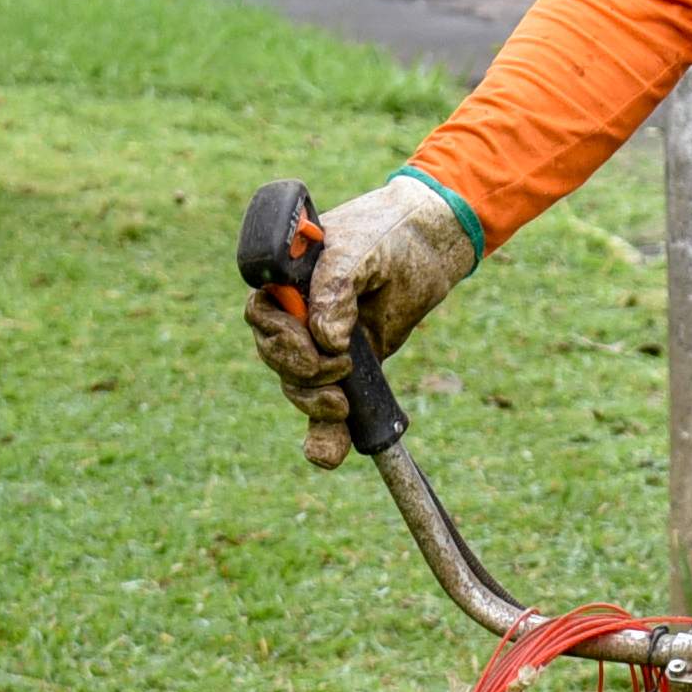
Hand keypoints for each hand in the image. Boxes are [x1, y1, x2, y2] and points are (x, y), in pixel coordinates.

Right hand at [243, 172, 479, 466]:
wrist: (429, 244)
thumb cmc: (387, 234)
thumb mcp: (361, 251)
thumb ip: (336, 288)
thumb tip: (325, 339)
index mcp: (287, 280)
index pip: (262, 316)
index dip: (281, 338)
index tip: (314, 347)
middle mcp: (297, 312)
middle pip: (275, 355)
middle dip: (301, 371)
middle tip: (338, 367)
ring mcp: (320, 341)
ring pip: (296, 383)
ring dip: (312, 401)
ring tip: (342, 403)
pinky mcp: (345, 367)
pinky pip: (323, 405)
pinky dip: (324, 435)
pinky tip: (326, 456)